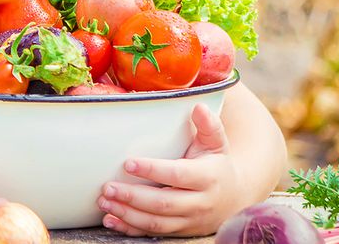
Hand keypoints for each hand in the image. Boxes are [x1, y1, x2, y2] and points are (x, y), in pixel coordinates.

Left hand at [97, 103, 246, 236]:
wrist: (234, 197)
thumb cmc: (216, 164)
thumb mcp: (216, 143)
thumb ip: (209, 125)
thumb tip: (199, 107)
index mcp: (207, 177)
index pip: (178, 175)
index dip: (153, 170)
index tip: (128, 163)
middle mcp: (199, 202)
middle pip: (163, 203)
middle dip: (133, 197)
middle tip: (107, 187)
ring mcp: (190, 220)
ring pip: (156, 222)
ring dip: (128, 214)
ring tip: (104, 202)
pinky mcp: (180, 231)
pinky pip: (154, 233)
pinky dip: (131, 229)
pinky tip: (111, 220)